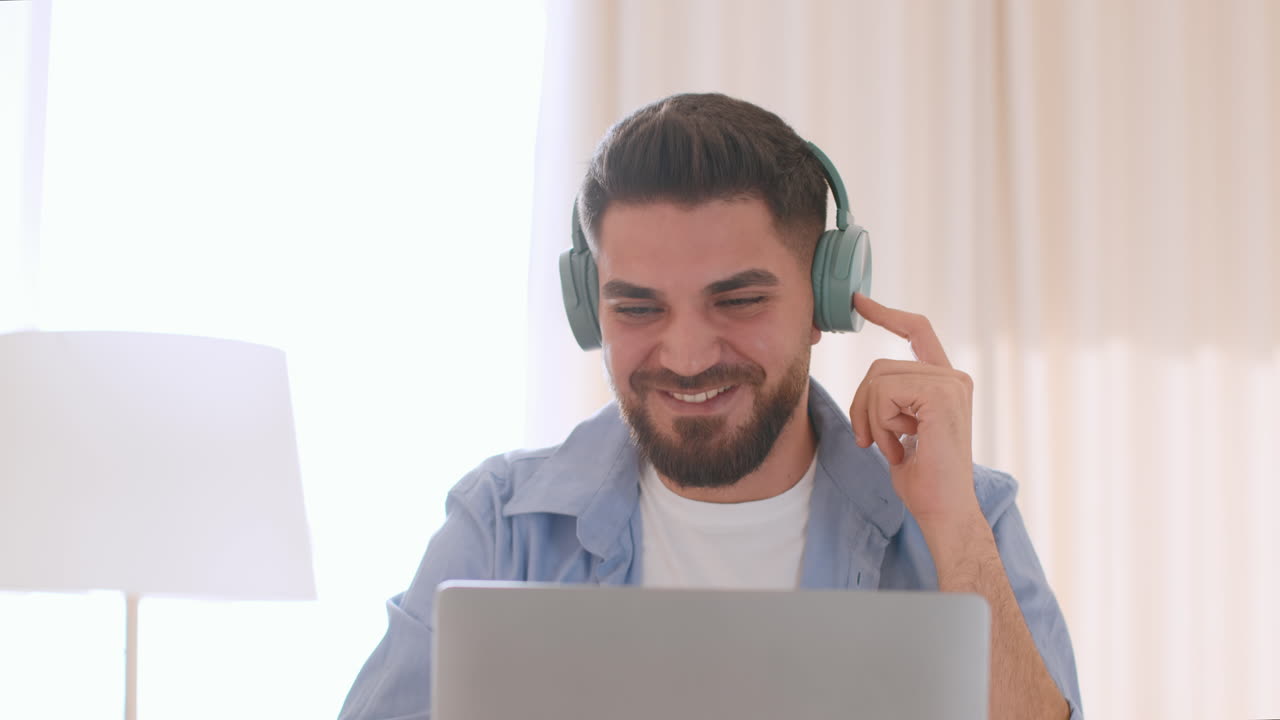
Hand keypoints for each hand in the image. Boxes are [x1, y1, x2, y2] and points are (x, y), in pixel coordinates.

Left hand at [848, 294, 980, 529]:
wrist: (944, 510)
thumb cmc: (922, 478)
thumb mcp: (899, 429)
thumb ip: (891, 401)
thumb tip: (869, 386)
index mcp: (945, 381)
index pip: (916, 331)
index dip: (887, 314)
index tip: (859, 301)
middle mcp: (953, 377)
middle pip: (879, 365)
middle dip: (861, 406)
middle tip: (871, 441)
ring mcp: (950, 383)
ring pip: (876, 379)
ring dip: (870, 419)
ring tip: (893, 447)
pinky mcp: (941, 394)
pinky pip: (883, 393)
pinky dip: (878, 424)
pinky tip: (900, 448)